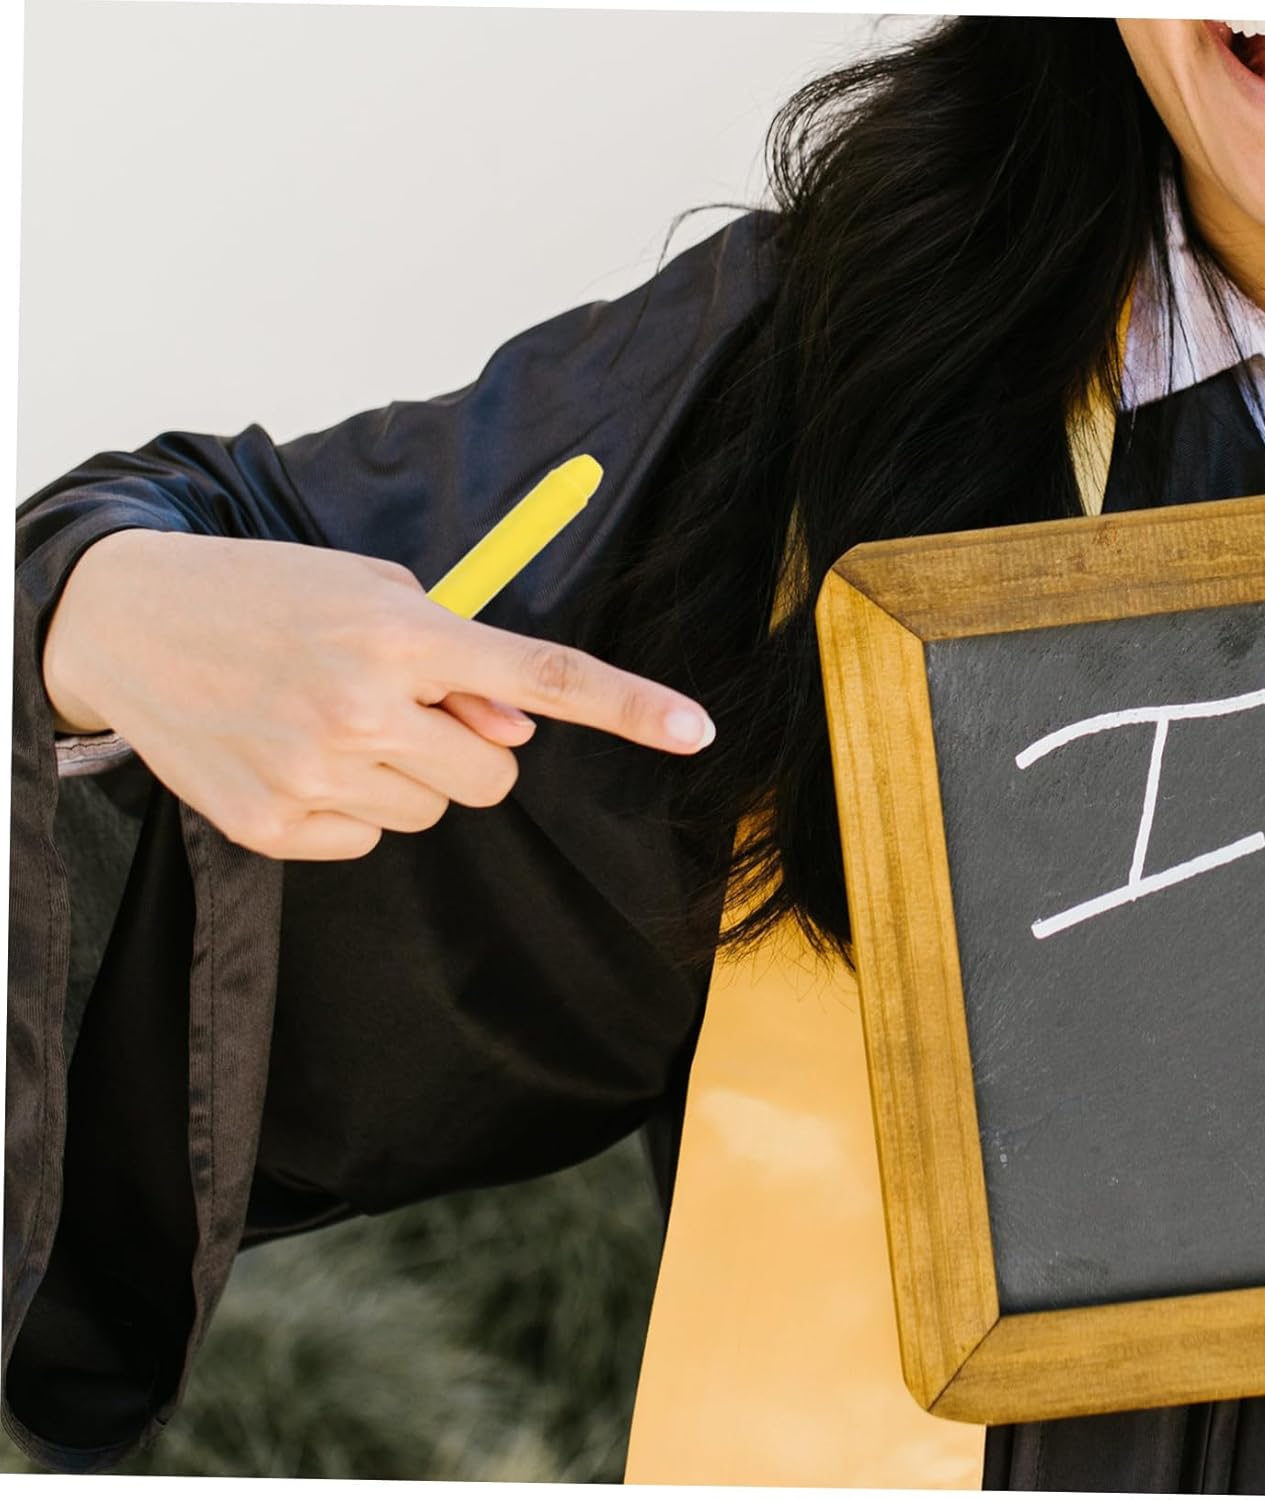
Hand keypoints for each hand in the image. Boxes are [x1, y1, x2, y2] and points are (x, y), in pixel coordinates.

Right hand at [42, 529, 716, 860]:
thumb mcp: (373, 592)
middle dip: (467, 750)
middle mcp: (362, 708)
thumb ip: (462, 663)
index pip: (541, 676)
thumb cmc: (270, 597)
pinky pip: (368, 840)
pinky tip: (295, 755)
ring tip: (330, 721)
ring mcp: (313, 774)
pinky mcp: (272, 827)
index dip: (628, 705)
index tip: (697, 731)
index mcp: (399, 635)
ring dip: (405, 774)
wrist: (128, 624)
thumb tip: (518, 732)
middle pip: (493, 778)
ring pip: (432, 812)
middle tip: (400, 705)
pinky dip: (349, 805)